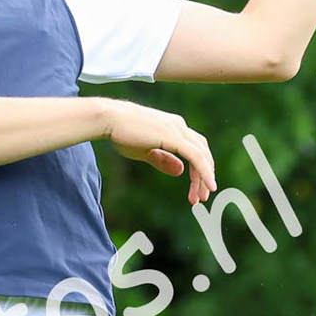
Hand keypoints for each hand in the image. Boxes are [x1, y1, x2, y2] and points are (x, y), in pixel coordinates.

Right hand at [102, 99, 216, 203]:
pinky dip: (204, 172)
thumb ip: (163, 160)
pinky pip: (196, 157)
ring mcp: (178, 130)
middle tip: (202, 197)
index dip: (199, 169)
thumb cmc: (121, 133)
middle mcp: (180, 126)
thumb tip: (180, 171)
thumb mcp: (144, 151)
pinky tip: (207, 185)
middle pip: (202, 153)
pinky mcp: (174, 137)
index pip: (195, 149)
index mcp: (174, 127)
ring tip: (202, 197)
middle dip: (204, 176)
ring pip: (202, 156)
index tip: (195, 189)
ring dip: (204, 177)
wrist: (108, 119)